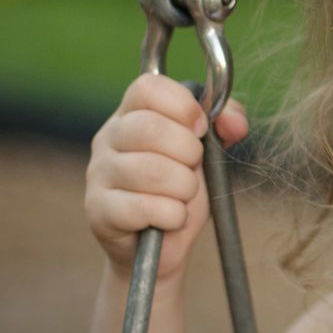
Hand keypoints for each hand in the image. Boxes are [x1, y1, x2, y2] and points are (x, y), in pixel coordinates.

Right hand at [85, 73, 248, 282]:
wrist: (163, 246)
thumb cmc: (183, 188)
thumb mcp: (210, 151)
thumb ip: (225, 124)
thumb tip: (235, 123)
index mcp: (133, 113)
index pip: (148, 87)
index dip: (183, 106)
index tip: (201, 130)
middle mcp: (108, 137)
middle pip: (149, 128)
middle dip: (188, 152)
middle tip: (193, 169)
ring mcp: (98, 173)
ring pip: (150, 170)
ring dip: (184, 188)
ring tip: (185, 197)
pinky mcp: (98, 210)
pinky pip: (142, 207)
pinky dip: (173, 215)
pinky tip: (174, 218)